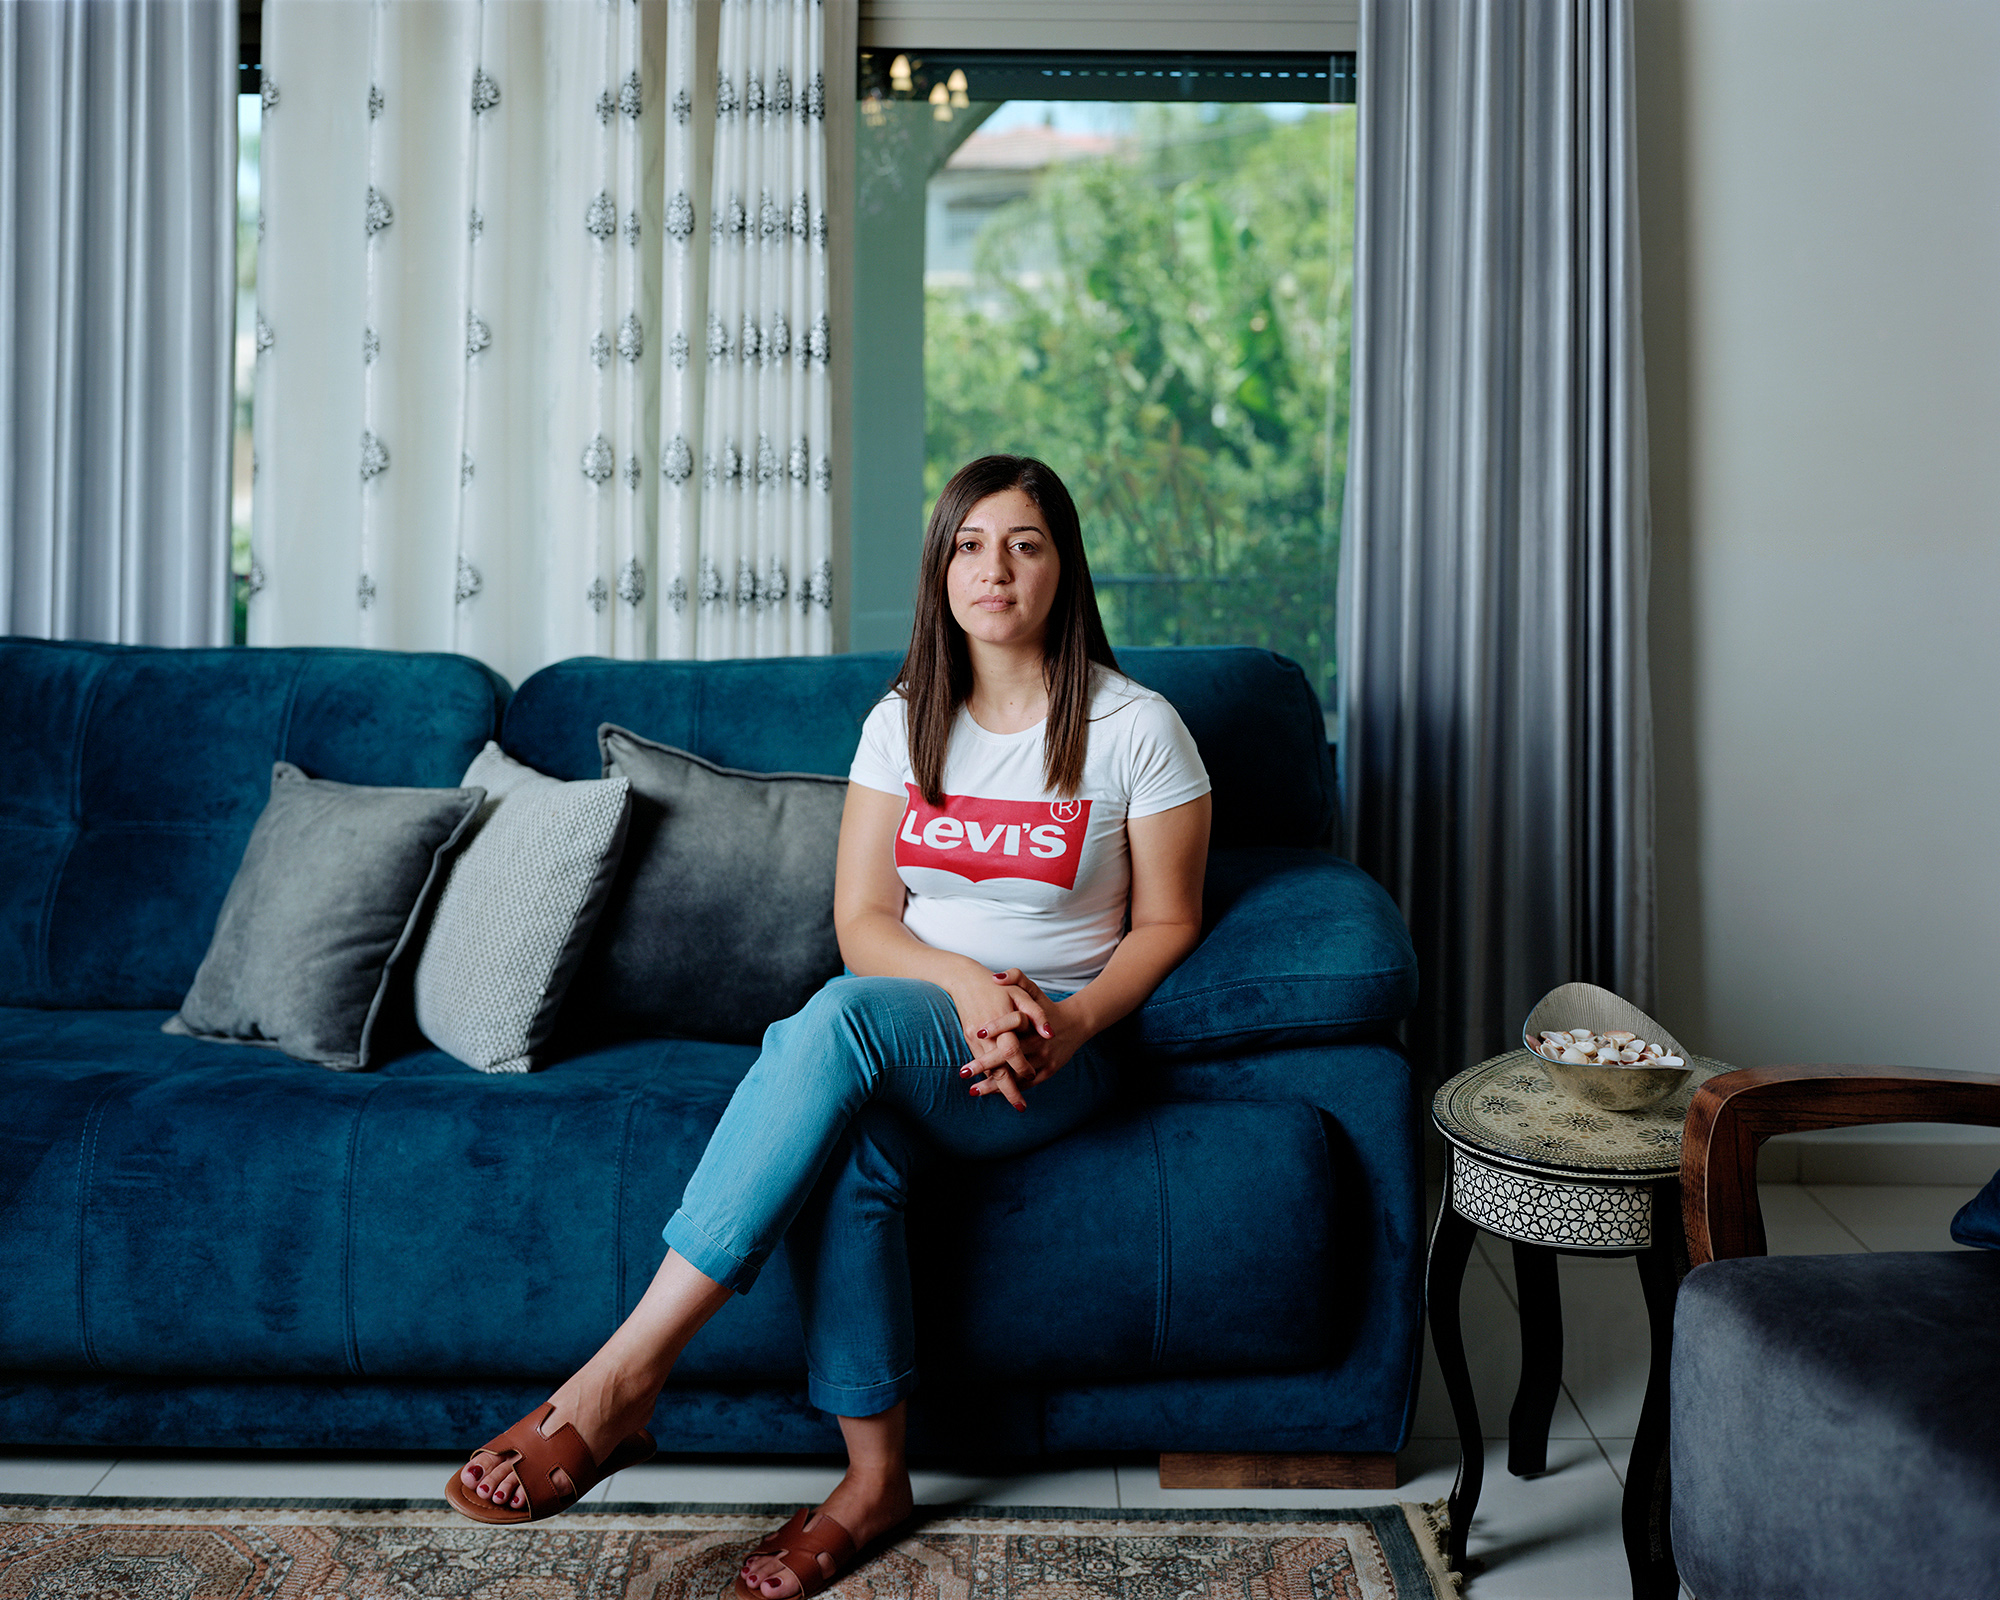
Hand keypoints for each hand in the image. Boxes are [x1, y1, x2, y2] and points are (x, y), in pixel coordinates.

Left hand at [960, 969, 1084, 1109]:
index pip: (1013, 1024)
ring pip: (1017, 1074)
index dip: (996, 1028)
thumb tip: (995, 977)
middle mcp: (1039, 1041)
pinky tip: (992, 1092)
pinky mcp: (1049, 1070)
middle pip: (1010, 1055)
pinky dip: (1010, 1088)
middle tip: (964, 1072)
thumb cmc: (1046, 1005)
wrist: (1075, 1023)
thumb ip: (1015, 977)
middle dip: (986, 1065)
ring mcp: (1045, 1058)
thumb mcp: (1032, 989)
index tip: (977, 1033)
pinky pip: (1027, 1083)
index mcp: (1033, 1021)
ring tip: (973, 1090)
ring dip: (995, 1084)